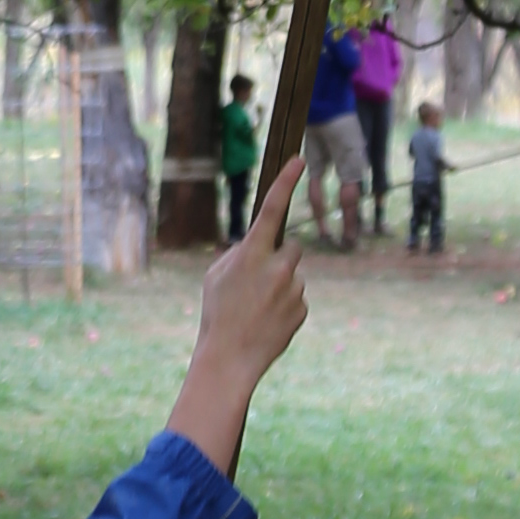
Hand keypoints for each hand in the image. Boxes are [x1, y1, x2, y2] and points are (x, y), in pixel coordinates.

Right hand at [169, 153, 309, 470]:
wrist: (230, 359)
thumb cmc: (216, 313)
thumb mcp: (216, 275)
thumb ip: (240, 254)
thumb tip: (260, 246)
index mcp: (253, 254)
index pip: (272, 209)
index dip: (285, 182)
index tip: (298, 159)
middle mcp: (279, 267)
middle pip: (292, 246)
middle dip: (280, 256)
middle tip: (258, 279)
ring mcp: (294, 289)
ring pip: (293, 275)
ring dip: (280, 284)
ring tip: (257, 309)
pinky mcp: (303, 309)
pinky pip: (296, 297)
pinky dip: (285, 305)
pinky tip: (267, 321)